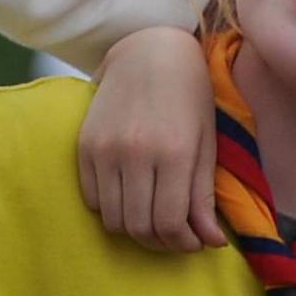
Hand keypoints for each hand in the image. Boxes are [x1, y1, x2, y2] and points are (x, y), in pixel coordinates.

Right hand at [81, 27, 221, 251]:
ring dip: (134, 228)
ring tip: (152, 218)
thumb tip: (211, 243)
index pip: (170, 223)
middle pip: (139, 227)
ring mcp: (104, 148)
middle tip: (174, 235)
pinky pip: (91, 198)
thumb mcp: (205, 144)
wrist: (150, 52)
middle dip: (159, 242)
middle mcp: (134, 152)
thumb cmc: (189, 97)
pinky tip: (130, 195)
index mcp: (173, 152)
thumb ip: (203, 196)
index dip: (183, 243)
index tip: (194, 242)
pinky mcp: (84, 144)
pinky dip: (111, 208)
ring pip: (113, 219)